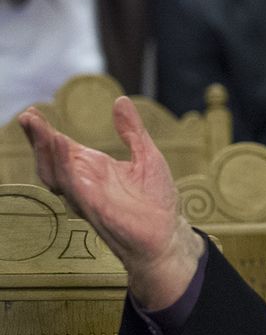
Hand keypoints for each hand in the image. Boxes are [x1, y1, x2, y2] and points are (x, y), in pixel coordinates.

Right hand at [19, 97, 203, 308]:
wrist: (167, 234)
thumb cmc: (156, 200)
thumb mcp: (147, 155)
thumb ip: (131, 130)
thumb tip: (120, 101)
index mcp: (93, 168)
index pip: (61, 148)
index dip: (45, 131)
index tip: (32, 112)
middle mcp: (83, 182)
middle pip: (50, 159)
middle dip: (37, 138)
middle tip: (28, 116)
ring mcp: (85, 195)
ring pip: (54, 173)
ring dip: (45, 150)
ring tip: (40, 126)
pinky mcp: (93, 207)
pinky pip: (73, 186)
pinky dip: (64, 165)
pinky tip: (62, 146)